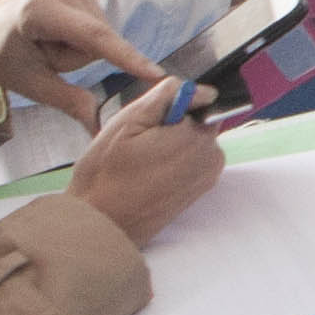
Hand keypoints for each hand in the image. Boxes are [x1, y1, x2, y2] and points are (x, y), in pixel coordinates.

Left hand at [0, 0, 161, 122]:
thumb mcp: (31, 85)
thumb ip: (70, 101)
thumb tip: (99, 128)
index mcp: (39, 10)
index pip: (93, 37)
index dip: (127, 57)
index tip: (156, 73)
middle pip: (98, 39)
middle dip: (78, 57)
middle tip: (41, 57)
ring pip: (101, 32)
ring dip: (79, 47)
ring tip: (45, 44)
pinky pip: (98, 23)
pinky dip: (81, 36)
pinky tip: (53, 33)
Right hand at [63, 78, 224, 242]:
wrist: (101, 223)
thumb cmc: (106, 173)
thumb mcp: (128, 122)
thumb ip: (167, 97)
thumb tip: (204, 90)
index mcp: (198, 136)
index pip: (197, 102)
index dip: (169, 108)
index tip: (146, 125)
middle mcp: (213, 156)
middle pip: (196, 122)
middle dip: (170, 126)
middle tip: (138, 144)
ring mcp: (209, 176)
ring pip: (192, 141)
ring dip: (169, 144)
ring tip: (139, 161)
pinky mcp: (199, 190)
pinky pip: (191, 161)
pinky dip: (172, 162)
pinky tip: (146, 174)